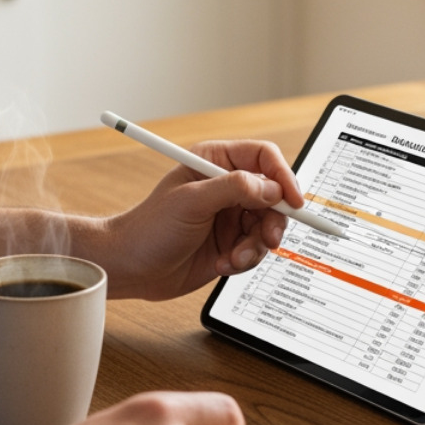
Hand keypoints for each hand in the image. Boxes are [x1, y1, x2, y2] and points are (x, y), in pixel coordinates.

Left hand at [99, 138, 301, 300]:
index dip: (283, 177)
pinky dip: (245, 260)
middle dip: (273, 220)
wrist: (131, 267)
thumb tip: (272, 187)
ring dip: (256, 246)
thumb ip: (234, 188)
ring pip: (268, 226)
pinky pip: (256, 249)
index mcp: (215, 163)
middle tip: (268, 239)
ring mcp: (229, 216)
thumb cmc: (149, 228)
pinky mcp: (230, 243)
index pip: (263, 158)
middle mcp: (226, 187)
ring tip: (233, 257)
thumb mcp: (191, 201)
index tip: (292, 201)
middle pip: (274, 195)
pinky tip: (222, 264)